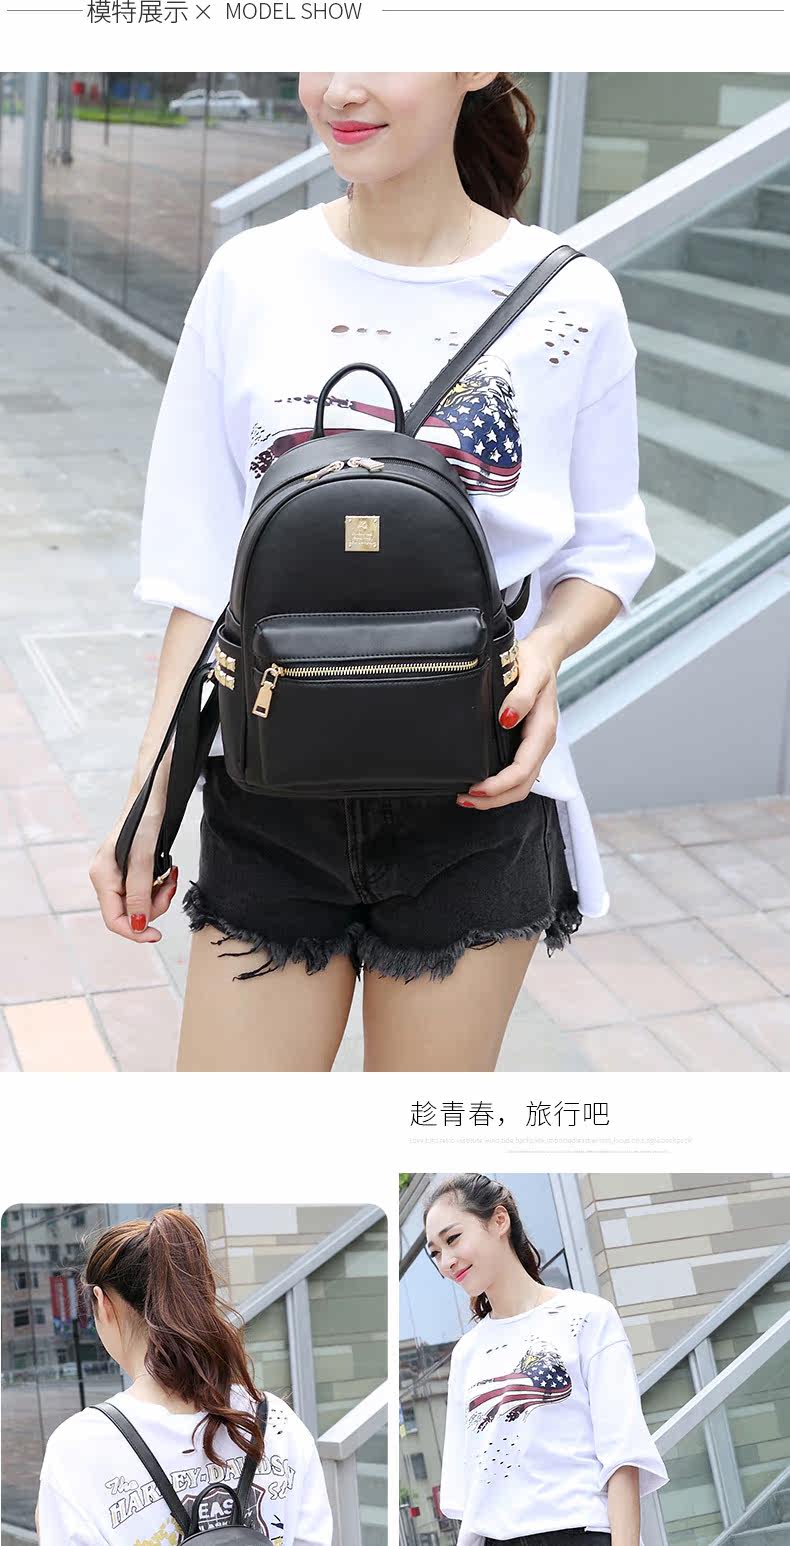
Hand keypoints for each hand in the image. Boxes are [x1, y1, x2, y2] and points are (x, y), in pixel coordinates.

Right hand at [89, 795, 177, 943]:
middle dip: (154, 906)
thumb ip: (139, 892)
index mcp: (103, 876)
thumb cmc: (145, 816)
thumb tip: (138, 926)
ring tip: (170, 875)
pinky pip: (145, 888)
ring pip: (140, 901)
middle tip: (169, 887)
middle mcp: (106, 877)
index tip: (158, 935)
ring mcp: (118, 872)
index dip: (135, 932)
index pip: (114, 920)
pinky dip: (159, 885)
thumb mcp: (143, 857)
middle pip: (129, 912)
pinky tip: (167, 871)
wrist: (153, 787)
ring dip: (159, 895)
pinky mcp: (130, 866)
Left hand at [456, 634, 559, 809]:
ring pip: (520, 784)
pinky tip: (482, 783)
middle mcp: (541, 743)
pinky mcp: (527, 745)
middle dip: (494, 799)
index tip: (476, 788)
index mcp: (543, 730)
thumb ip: (521, 695)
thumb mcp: (530, 672)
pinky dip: (500, 786)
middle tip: (464, 799)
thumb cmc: (535, 663)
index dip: (500, 785)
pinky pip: (517, 774)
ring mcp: (535, 746)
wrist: (544, 656)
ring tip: (469, 797)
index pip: (522, 769)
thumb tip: (507, 719)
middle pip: (521, 786)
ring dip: (496, 796)